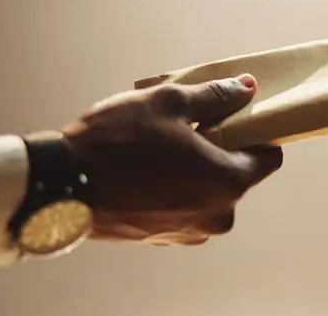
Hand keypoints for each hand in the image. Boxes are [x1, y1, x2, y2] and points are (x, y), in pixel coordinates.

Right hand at [61, 74, 281, 245]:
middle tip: (189, 126)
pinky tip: (145, 168)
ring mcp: (188, 232)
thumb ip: (215, 96)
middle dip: (219, 149)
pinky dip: (173, 188)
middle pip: (235, 175)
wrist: (59, 186)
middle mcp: (217, 215)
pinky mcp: (160, 239)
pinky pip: (181, 207)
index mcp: (229, 182)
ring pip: (206, 192)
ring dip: (194, 169)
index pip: (268, 158)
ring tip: (161, 146)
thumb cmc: (117, 142)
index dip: (256, 135)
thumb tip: (246, 88)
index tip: (236, 119)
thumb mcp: (170, 102)